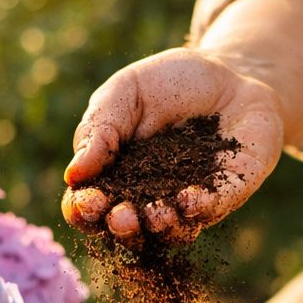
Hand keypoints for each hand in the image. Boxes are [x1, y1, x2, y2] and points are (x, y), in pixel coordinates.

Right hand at [61, 47, 283, 244]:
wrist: (230, 71)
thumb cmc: (169, 83)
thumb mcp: (125, 93)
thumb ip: (100, 130)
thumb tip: (73, 175)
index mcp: (116, 178)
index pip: (91, 207)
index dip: (84, 211)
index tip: (88, 202)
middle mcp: (151, 199)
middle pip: (130, 229)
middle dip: (122, 228)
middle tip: (121, 218)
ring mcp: (191, 201)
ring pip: (173, 230)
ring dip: (161, 227)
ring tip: (155, 214)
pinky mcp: (229, 192)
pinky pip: (215, 208)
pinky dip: (201, 207)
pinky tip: (191, 198)